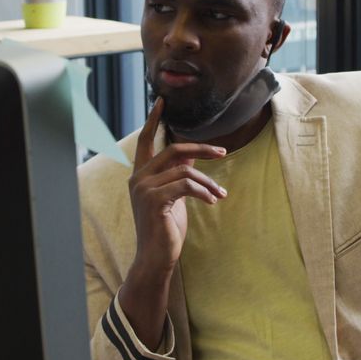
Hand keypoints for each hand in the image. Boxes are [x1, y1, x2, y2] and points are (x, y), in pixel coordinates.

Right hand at [127, 98, 227, 274]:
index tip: (162, 101)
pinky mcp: (155, 200)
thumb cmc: (165, 229)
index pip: (144, 140)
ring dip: (208, 182)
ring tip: (220, 194)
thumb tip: (190, 155)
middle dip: (201, 149)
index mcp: (140, 175)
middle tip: (222, 152)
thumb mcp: (173, 197)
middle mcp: (138, 178)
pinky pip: (187, 185)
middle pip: (173, 148)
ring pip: (185, 170)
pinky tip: (213, 201)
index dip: (153, 120)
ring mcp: (144, 188)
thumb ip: (177, 174)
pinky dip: (204, 191)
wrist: (156, 258)